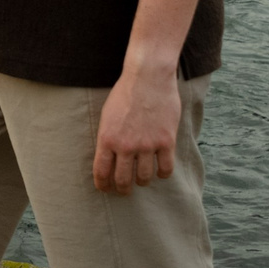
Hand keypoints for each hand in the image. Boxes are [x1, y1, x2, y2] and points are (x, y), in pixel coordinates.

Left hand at [92, 61, 179, 193]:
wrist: (148, 77)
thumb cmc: (125, 93)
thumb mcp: (107, 115)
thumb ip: (108, 138)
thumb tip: (109, 157)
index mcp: (107, 139)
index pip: (102, 172)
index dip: (103, 185)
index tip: (106, 189)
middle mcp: (125, 146)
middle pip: (123, 180)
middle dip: (123, 189)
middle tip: (125, 190)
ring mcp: (147, 145)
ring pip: (144, 177)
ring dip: (142, 182)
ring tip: (142, 180)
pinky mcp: (166, 141)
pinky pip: (165, 168)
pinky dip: (163, 174)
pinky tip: (161, 171)